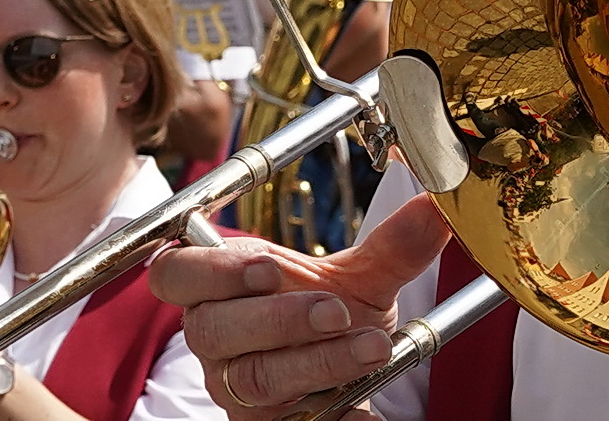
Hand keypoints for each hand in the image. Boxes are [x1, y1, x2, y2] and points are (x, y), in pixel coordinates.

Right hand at [149, 192, 449, 417]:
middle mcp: (216, 339)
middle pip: (215, 329)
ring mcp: (233, 386)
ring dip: (316, 362)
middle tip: (337, 310)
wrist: (346, 375)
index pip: (174, 274)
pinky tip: (360, 408)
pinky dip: (328, 415)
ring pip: (254, 377)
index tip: (268, 267)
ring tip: (372, 348)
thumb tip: (434, 208)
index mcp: (221, 287)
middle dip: (279, 318)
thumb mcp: (361, 279)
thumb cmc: (333, 315)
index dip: (211, 271)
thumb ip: (392, 247)